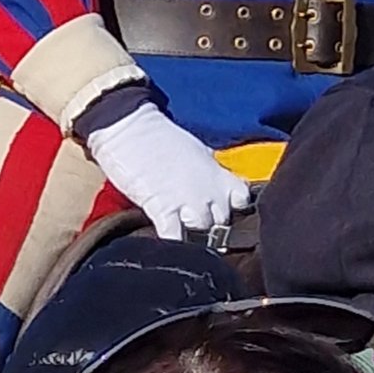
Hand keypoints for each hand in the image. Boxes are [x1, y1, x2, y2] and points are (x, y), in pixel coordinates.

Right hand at [86, 102, 250, 240]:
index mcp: (217, 174)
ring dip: (192, 238)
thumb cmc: (161, 136)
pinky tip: (166, 245)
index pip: (242, 200)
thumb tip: (217, 185)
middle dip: (211, 226)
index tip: (226, 211)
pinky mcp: (162, 210)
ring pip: (202, 235)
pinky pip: (174, 239)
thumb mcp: (196, 150)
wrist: (131, 127)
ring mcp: (187, 202)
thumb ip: (211, 172)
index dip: (235, 209)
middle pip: (222, 224)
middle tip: (195, 221)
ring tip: (179, 232)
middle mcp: (208, 191)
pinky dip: (172, 245)